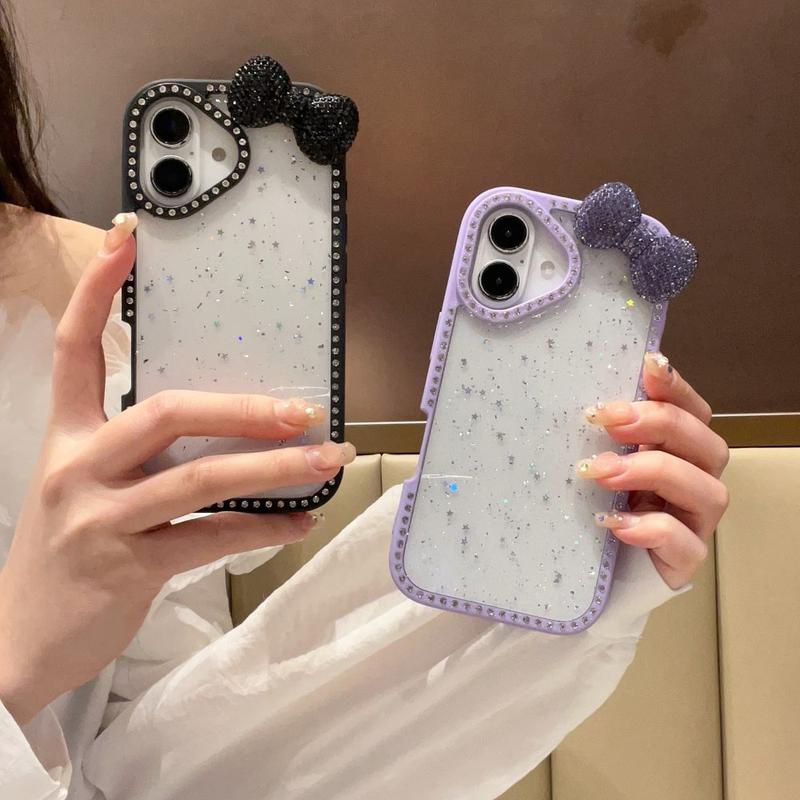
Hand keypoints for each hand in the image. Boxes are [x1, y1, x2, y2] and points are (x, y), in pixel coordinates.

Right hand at [0, 213, 355, 723]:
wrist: (22, 640)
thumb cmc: (68, 551)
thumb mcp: (85, 486)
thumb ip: (140, 451)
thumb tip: (230, 422)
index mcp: (66, 437)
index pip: (75, 349)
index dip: (96, 291)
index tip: (127, 238)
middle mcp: (79, 469)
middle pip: (167, 413)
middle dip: (244, 408)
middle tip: (303, 409)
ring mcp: (102, 520)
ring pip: (201, 478)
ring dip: (275, 469)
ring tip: (326, 460)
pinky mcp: (128, 570)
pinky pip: (211, 539)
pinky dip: (263, 528)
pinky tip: (299, 521)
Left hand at [578, 352, 728, 588]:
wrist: (592, 571)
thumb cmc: (593, 505)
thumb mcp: (593, 461)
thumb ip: (600, 434)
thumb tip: (580, 399)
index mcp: (675, 451)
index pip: (691, 411)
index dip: (675, 387)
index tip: (646, 365)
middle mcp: (693, 481)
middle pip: (705, 443)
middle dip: (658, 424)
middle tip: (606, 420)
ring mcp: (693, 522)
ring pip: (708, 491)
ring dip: (653, 472)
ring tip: (601, 473)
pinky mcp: (684, 560)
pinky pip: (687, 544)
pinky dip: (653, 528)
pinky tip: (615, 522)